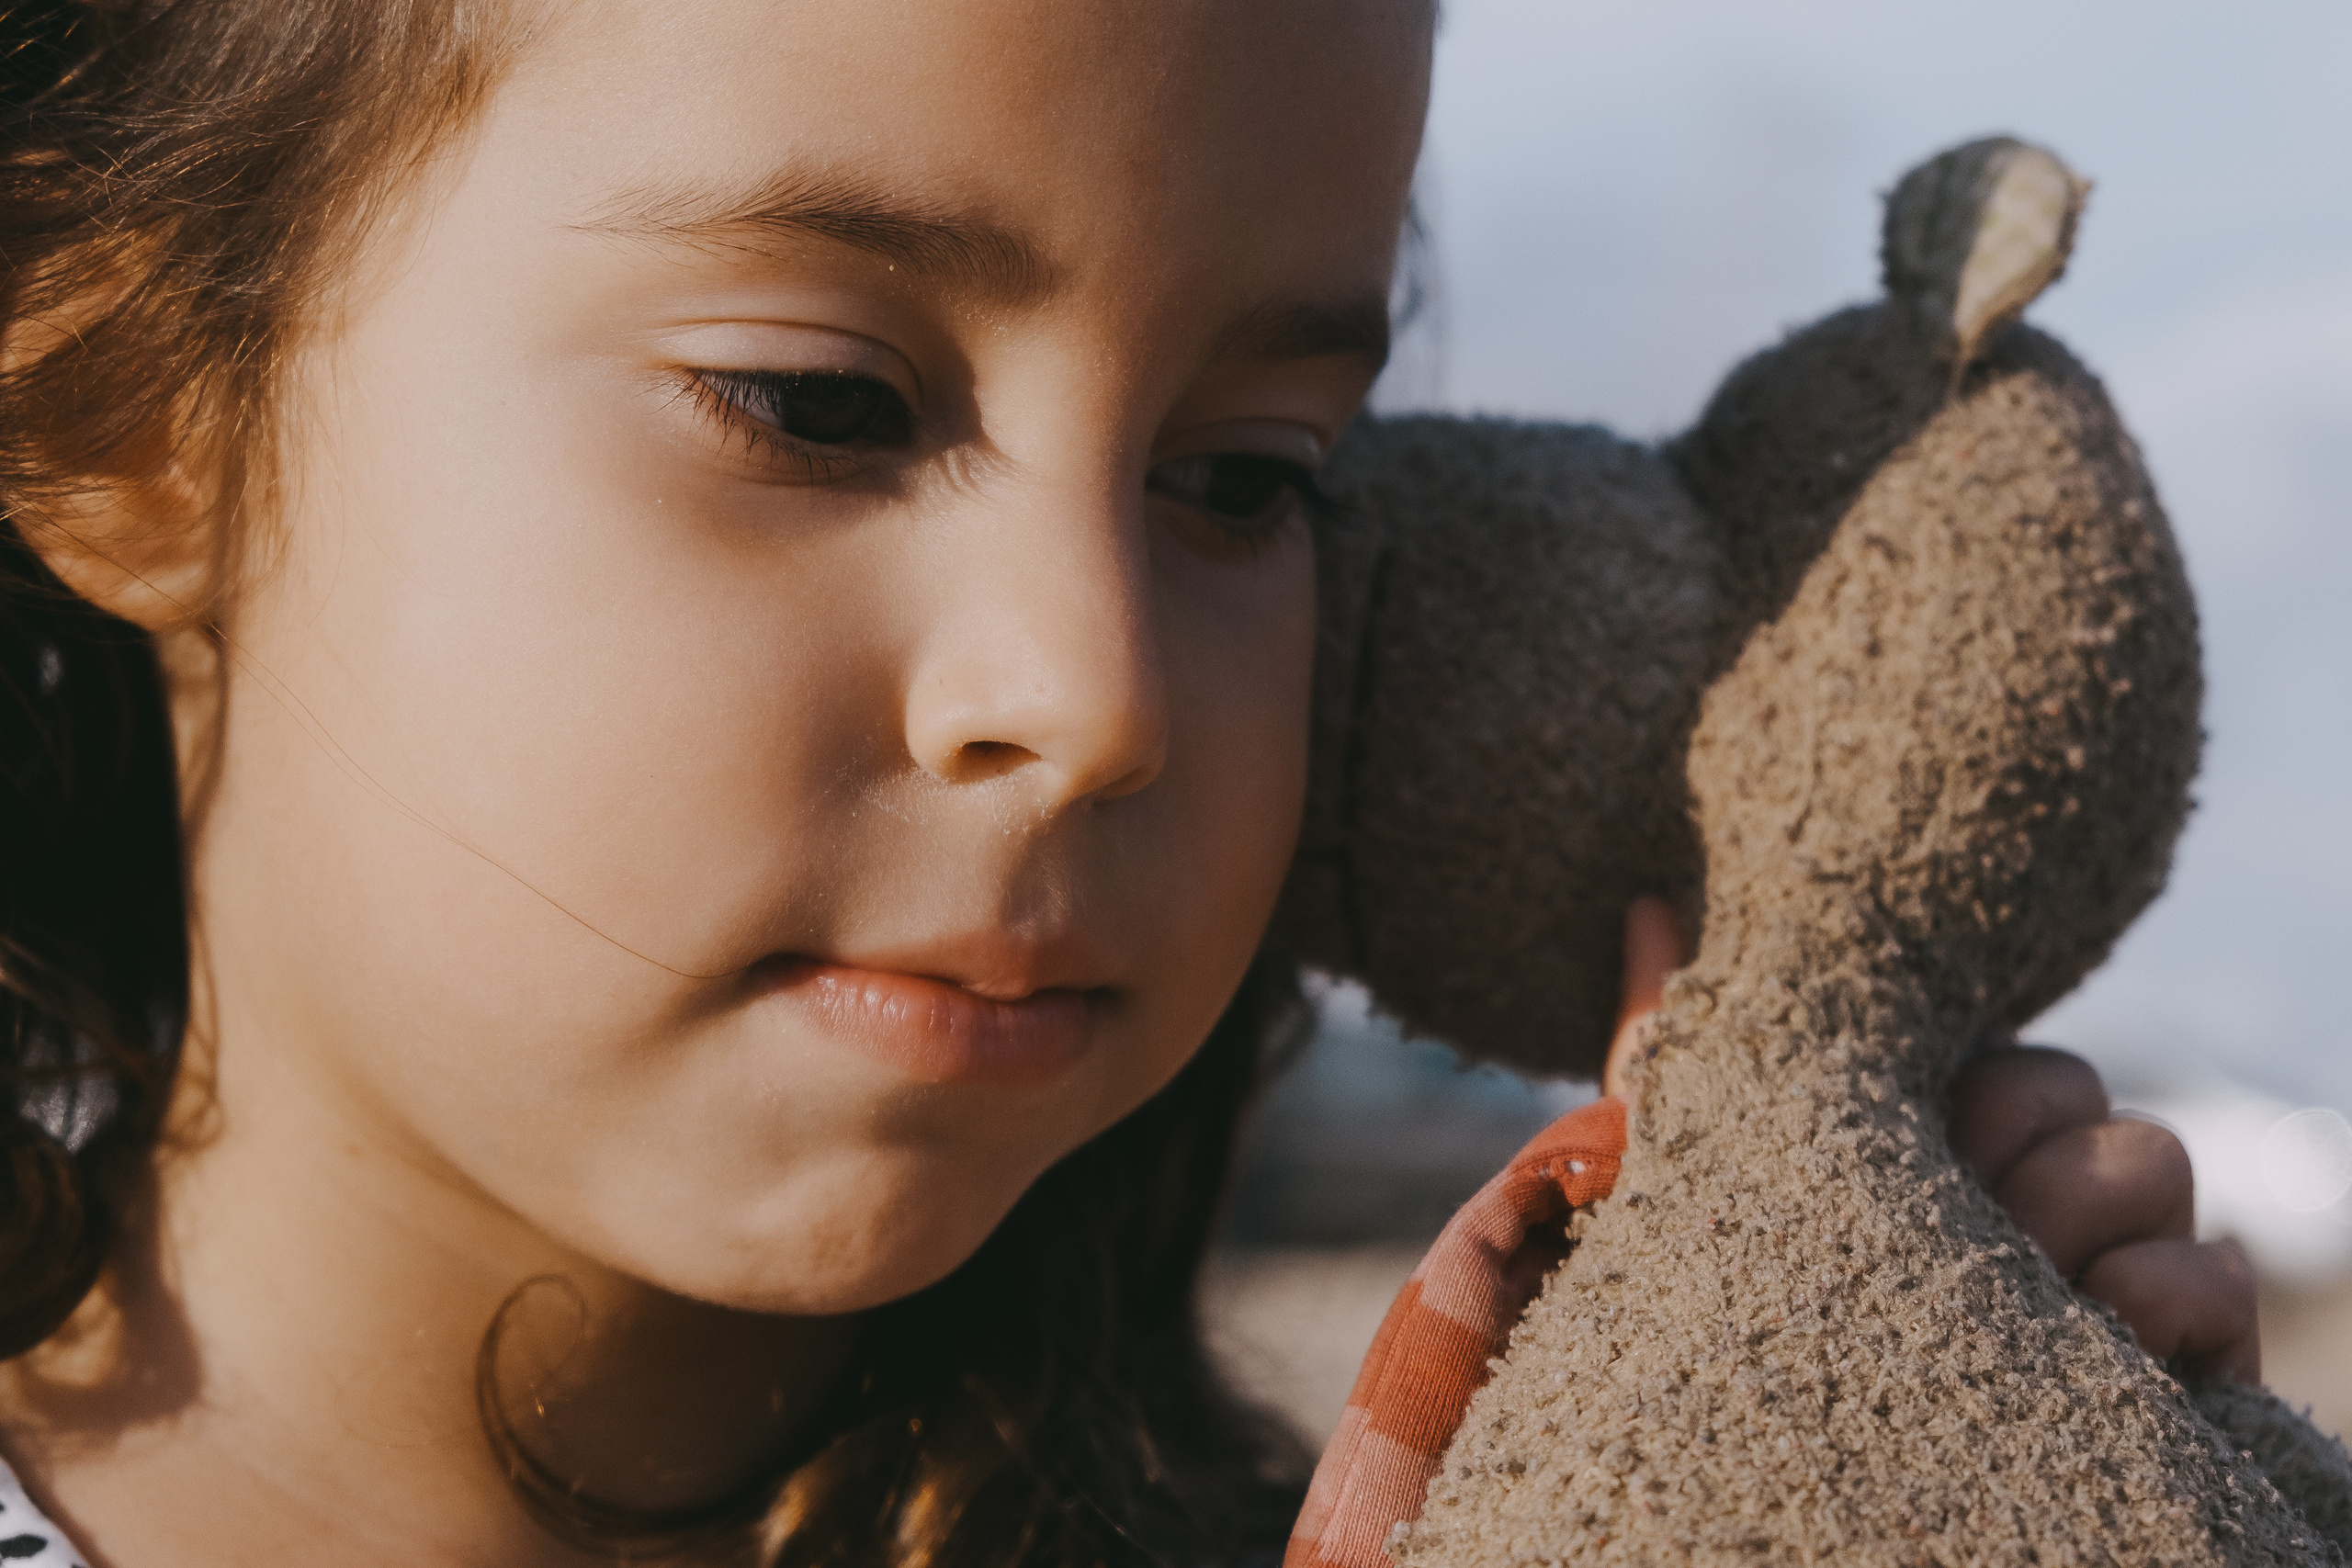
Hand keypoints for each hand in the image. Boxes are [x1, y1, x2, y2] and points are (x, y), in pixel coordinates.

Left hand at [1600, 898, 2260, 1384]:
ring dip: (2064, 1213)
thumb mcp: (1682, 1179)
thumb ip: (1669, 1048)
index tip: (1899, 1129)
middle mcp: (2027, 1188)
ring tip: (1986, 1284)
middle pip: (2069, 1078)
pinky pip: (2217, 1270)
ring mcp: (2110, 1264)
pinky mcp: (2184, 1350)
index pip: (1988, 1043)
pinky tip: (2081, 1332)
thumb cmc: (1731, 1317)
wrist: (1787, 1485)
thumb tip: (1649, 906)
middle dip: (2001, 1136)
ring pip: (2149, 1156)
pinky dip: (2153, 1294)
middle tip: (1937, 1209)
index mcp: (1925, 1135)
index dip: (1954, 1075)